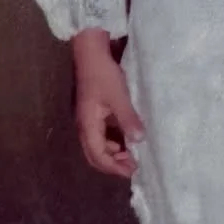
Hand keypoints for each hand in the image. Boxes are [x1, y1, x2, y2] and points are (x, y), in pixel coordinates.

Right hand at [71, 28, 145, 178]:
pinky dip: (113, 142)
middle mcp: (85, 126)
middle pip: (94, 155)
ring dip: (113, 154)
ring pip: (97, 146)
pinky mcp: (93, 113)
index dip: (113, 167)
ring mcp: (88, 120)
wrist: (91, 54)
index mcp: (88, 125)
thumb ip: (127, 119)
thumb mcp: (119, 97)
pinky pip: (101, 135)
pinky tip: (126, 140)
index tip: (132, 170)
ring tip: (132, 155)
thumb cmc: (104, 75)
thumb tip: (138, 141)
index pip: (98, 155)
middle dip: (112, 164)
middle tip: (133, 166)